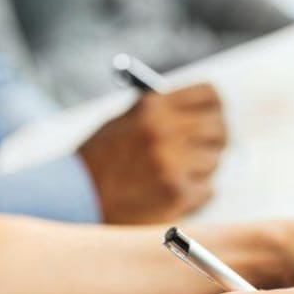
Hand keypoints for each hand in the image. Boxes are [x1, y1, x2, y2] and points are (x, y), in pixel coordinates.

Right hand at [79, 84, 226, 223]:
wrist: (74, 197)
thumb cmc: (99, 160)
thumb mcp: (125, 121)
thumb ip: (162, 114)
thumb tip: (204, 116)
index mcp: (152, 107)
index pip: (209, 95)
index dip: (216, 108)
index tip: (215, 117)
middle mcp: (165, 131)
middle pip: (219, 129)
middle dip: (216, 140)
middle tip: (209, 150)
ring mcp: (172, 164)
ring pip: (214, 162)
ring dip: (201, 170)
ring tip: (175, 175)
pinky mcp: (175, 194)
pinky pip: (207, 190)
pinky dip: (196, 194)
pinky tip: (173, 193)